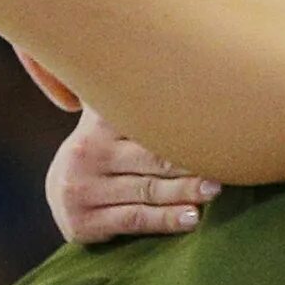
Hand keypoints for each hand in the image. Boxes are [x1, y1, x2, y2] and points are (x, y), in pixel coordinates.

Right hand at [48, 107, 218, 243]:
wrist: (61, 194)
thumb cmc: (104, 152)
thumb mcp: (108, 121)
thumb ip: (133, 97)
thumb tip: (184, 62)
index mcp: (98, 124)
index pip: (144, 123)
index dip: (180, 126)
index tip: (213, 127)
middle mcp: (87, 153)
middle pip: (150, 158)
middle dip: (189, 163)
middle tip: (223, 165)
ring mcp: (82, 189)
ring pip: (146, 190)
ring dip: (184, 191)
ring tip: (214, 191)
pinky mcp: (83, 222)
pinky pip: (134, 219)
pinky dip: (165, 220)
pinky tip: (192, 219)